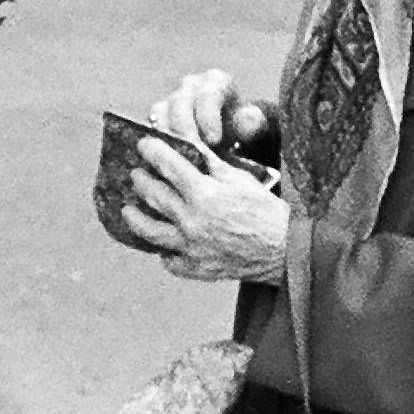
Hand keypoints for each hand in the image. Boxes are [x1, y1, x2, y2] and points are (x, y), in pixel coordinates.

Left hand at [119, 137, 289, 282]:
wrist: (287, 250)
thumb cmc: (267, 211)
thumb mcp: (240, 179)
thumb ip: (211, 164)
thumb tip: (189, 146)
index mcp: (204, 194)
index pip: (168, 166)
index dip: (152, 152)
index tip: (143, 144)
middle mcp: (192, 221)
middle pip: (154, 196)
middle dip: (141, 181)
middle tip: (135, 174)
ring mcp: (191, 247)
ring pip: (150, 231)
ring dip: (135, 218)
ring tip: (127, 210)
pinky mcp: (196, 268)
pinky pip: (169, 260)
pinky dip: (164, 251)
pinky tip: (161, 244)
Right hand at [147, 68, 267, 152]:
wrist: (227, 134)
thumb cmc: (240, 127)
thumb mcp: (252, 124)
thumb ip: (252, 122)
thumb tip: (247, 119)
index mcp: (216, 82)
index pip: (208, 94)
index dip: (208, 117)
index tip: (214, 140)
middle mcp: (191, 86)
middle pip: (180, 101)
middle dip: (185, 127)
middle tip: (191, 150)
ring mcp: (172, 99)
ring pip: (161, 111)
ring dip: (167, 135)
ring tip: (177, 155)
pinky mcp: (158, 116)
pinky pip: (151, 124)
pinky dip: (156, 140)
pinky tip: (165, 157)